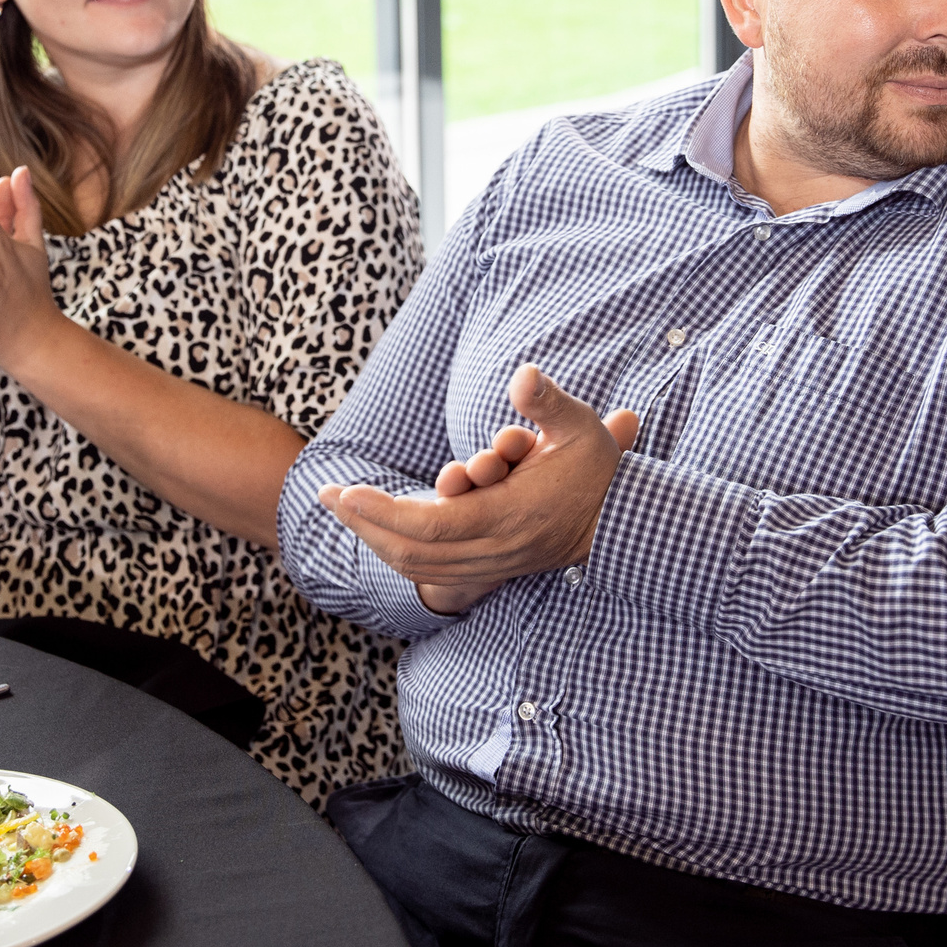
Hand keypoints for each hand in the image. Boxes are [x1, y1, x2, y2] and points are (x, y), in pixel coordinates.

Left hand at [320, 366, 639, 615]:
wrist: (619, 524)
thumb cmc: (596, 471)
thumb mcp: (581, 429)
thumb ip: (548, 403)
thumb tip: (523, 374)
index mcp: (509, 515)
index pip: (431, 524)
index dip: (382, 511)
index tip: (345, 490)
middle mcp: (495, 548)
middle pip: (412, 550)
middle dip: (364, 524)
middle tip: (327, 495)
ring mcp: (491, 564)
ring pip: (418, 565)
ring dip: (375, 537)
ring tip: (344, 508)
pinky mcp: (489, 570)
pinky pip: (430, 571)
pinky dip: (398, 550)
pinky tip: (375, 528)